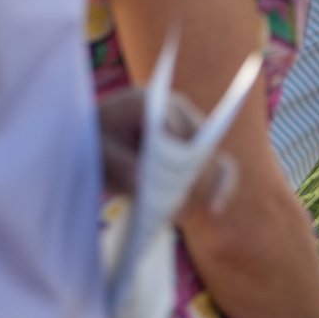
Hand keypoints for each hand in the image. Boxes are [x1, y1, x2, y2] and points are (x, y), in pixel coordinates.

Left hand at [96, 86, 237, 214]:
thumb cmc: (97, 139)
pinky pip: (220, 169)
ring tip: (178, 214)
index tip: (168, 182)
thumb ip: (118, 164)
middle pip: (199, 146)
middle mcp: (182, 115)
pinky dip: (221, 189)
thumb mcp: (98, 149)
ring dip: (201, 189)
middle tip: (171, 207)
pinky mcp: (198, 157)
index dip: (176, 155)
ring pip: (213, 160)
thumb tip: (142, 184)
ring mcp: (193, 136)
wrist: (99, 139)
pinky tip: (214, 210)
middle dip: (189, 178)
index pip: (175, 127)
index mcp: (155, 103)